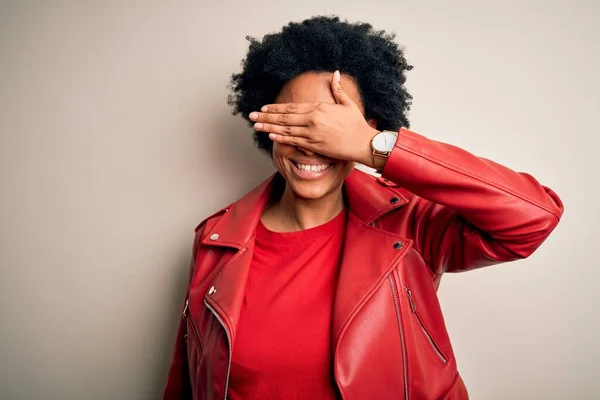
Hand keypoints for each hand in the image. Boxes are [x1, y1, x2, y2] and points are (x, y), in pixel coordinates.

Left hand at [249, 70, 379, 166]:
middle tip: (252, 116)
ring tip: (256, 126)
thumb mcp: (347, 104)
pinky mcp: (314, 145)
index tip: (264, 107)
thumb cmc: (356, 124)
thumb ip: (338, 89)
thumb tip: (336, 73)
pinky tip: (270, 136)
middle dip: (266, 116)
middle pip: (284, 117)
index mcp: (319, 108)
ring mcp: (312, 133)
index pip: (292, 107)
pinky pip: (294, 141)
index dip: (276, 107)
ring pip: (285, 129)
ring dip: (269, 127)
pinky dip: (281, 138)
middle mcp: (313, 120)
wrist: (363, 143)